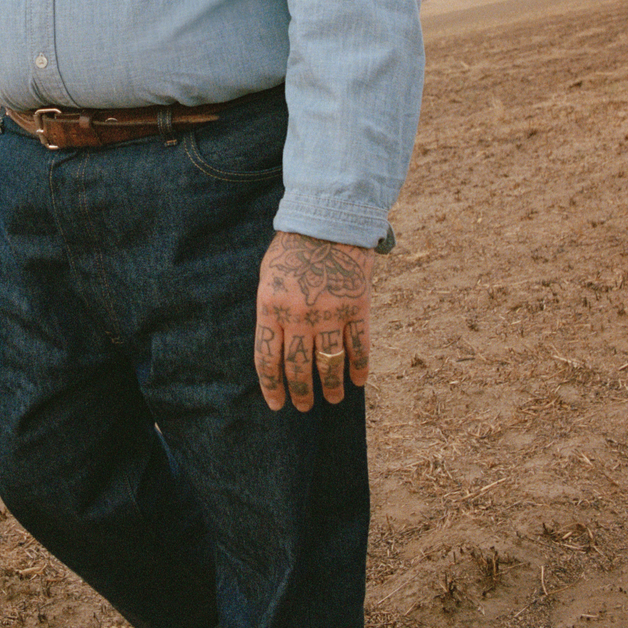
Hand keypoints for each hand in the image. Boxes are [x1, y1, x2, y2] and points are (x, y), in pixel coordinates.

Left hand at [253, 232, 371, 411]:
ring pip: (330, 364)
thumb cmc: (294, 247)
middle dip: (301, 393)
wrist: (328, 220)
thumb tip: (275, 343)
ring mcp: (330, 313)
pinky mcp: (357, 307)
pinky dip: (359, 367)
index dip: (272, 387)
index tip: (276, 404)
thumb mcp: (269, 276)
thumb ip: (271, 309)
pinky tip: (358, 381)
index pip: (267, 359)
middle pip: (298, 367)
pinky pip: (359, 347)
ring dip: (332, 387)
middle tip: (303, 406)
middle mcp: (298, 316)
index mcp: (270, 307)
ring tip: (333, 399)